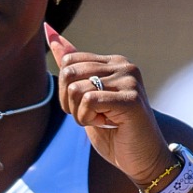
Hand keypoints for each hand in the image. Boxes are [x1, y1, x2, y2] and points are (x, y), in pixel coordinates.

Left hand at [44, 25, 167, 186]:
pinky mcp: (131, 98)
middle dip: (69, 103)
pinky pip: (89, 101)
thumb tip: (49, 33)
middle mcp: (123, 65)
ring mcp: (129, 80)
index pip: (69, 61)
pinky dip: (88, 118)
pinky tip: (107, 124)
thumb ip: (73, 68)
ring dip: (80, 113)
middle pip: (68, 73)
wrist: (143, 160)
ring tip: (101, 120)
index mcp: (113, 62)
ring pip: (76, 89)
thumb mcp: (87, 98)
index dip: (66, 91)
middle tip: (91, 116)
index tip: (85, 107)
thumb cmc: (115, 132)